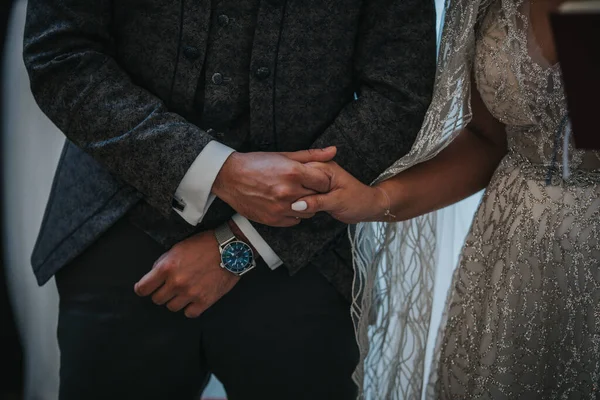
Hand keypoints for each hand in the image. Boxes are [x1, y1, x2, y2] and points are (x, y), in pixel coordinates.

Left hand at [134, 230, 238, 317]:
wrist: (230, 249)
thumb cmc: (204, 245)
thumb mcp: (178, 248)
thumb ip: (163, 263)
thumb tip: (154, 276)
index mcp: (167, 268)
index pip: (143, 288)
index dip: (143, 288)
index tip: (147, 288)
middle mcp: (176, 283)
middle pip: (157, 299)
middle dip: (161, 293)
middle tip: (170, 287)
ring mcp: (190, 294)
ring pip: (172, 307)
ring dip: (175, 300)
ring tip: (184, 292)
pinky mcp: (204, 301)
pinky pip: (189, 313)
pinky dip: (190, 308)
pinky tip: (194, 299)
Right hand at [212, 147, 336, 226]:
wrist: (229, 177)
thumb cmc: (257, 163)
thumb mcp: (284, 155)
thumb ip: (311, 155)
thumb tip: (334, 151)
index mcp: (293, 173)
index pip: (324, 181)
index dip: (323, 181)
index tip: (318, 180)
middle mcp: (289, 192)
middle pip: (318, 197)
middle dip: (315, 192)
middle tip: (305, 187)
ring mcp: (281, 208)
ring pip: (309, 212)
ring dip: (306, 205)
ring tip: (295, 195)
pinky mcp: (273, 220)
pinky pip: (295, 221)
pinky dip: (294, 214)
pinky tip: (285, 204)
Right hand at [290, 162, 386, 223]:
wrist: (367, 205)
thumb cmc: (358, 201)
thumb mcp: (338, 202)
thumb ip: (317, 202)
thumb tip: (297, 205)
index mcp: (324, 167)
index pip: (301, 172)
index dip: (296, 186)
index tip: (300, 201)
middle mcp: (317, 171)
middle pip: (295, 181)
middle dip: (297, 195)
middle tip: (308, 206)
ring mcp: (313, 181)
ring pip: (294, 190)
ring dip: (297, 201)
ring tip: (309, 207)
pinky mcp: (311, 191)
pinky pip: (298, 197)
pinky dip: (298, 206)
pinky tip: (304, 210)